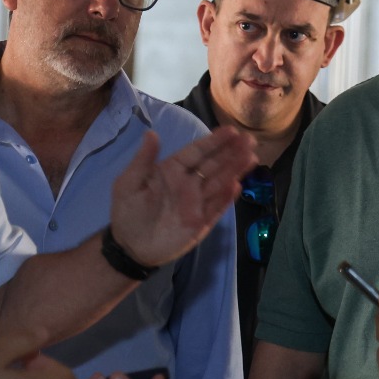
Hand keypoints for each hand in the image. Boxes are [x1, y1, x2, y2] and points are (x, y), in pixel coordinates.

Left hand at [109, 127, 255, 267]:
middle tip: (250, 140)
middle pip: (214, 164)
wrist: (129, 248)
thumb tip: (151, 133)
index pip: (197, 152)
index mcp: (173, 170)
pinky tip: (237, 185)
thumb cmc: (127, 212)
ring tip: (251, 157)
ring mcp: (197, 202)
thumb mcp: (128, 183)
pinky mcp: (202, 222)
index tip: (231, 131)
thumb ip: (143, 160)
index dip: (214, 141)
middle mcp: (190, 183)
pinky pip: (217, 207)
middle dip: (232, 152)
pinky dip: (226, 198)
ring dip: (235, 170)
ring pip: (220, 182)